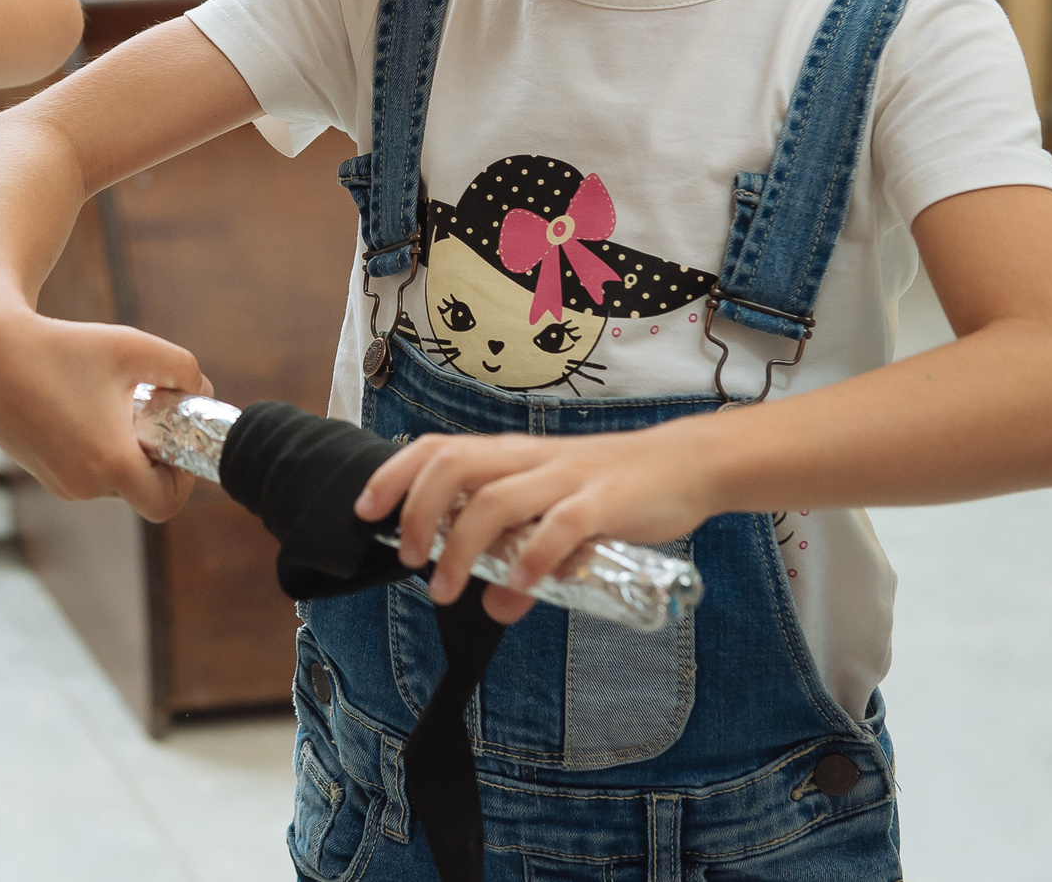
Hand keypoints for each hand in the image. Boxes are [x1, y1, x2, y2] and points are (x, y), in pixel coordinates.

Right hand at [0, 306, 211, 522]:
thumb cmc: (63, 347)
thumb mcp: (133, 346)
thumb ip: (181, 366)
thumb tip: (200, 389)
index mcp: (111, 462)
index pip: (165, 503)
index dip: (182, 479)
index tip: (177, 442)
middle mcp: (83, 484)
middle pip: (137, 489)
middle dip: (150, 458)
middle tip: (148, 416)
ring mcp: (57, 483)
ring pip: (108, 480)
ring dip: (119, 452)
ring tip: (109, 404)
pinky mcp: (38, 472)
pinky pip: (82, 471)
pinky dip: (91, 449)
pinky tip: (81, 407)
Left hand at [353, 420, 721, 617]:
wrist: (685, 465)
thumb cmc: (610, 487)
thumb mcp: (555, 510)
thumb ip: (520, 551)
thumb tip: (493, 603)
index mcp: (510, 455)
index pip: (437, 448)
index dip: (395, 475)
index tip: (366, 511)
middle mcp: (529, 460)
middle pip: (453, 466)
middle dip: (417, 512)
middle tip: (410, 560)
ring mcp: (566, 478)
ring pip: (496, 500)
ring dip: (461, 548)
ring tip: (445, 590)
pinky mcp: (605, 503)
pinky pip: (561, 526)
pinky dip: (533, 557)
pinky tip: (518, 587)